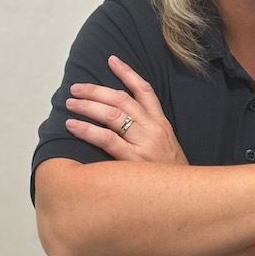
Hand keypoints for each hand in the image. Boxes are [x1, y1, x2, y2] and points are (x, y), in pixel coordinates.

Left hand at [65, 55, 187, 164]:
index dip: (127, 73)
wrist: (183, 195)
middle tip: (76, 88)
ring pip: (112, 115)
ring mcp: (143, 143)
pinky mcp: (133, 160)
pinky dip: (87, 130)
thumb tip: (122, 120)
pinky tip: (73, 125)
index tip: (112, 60)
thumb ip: (148, 130)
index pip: (145, 90)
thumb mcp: (165, 145)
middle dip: (96, 90)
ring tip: (70, 103)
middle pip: (122, 99)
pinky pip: (107, 139)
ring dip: (88, 106)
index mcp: (161, 122)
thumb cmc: (169, 173)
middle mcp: (153, 128)